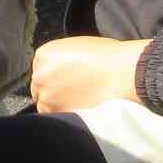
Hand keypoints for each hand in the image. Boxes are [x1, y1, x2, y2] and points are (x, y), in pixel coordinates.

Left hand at [30, 35, 146, 114]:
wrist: (123, 74)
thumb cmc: (107, 56)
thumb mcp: (76, 46)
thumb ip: (59, 59)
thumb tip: (58, 70)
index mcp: (43, 55)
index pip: (41, 67)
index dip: (54, 74)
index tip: (65, 78)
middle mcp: (39, 75)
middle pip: (40, 86)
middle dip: (52, 89)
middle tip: (72, 90)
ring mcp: (47, 97)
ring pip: (45, 103)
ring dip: (57, 103)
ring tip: (78, 100)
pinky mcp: (58, 114)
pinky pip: (55, 116)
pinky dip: (64, 114)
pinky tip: (79, 107)